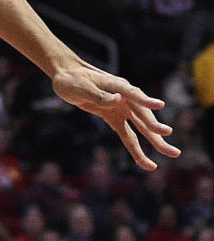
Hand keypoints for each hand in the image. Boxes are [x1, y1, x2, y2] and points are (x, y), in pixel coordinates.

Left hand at [51, 62, 180, 169]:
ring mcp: (121, 108)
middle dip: (155, 127)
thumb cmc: (72, 79)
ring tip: (173, 153)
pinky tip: (147, 163)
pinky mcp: (114, 118)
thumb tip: (117, 99)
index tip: (159, 105)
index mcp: (116, 85)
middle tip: (168, 135)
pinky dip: (137, 149)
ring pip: (141, 128)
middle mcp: (124, 97)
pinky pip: (128, 136)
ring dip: (156, 141)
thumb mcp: (81, 86)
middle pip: (143, 114)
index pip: (132, 93)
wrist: (66, 77)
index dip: (145, 100)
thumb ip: (99, 94)